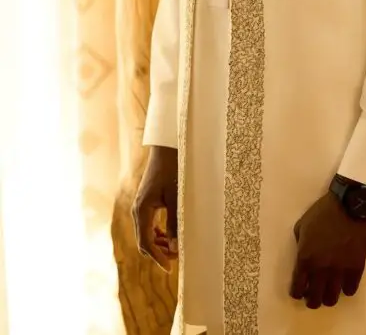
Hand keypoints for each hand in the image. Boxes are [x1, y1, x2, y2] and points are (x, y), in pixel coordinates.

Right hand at [132, 145, 178, 271]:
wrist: (166, 150)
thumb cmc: (172, 171)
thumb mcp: (176, 197)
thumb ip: (174, 222)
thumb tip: (175, 248)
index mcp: (142, 210)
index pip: (146, 243)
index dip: (158, 258)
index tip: (170, 268)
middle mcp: (137, 211)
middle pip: (144, 242)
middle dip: (159, 253)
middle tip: (176, 259)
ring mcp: (140, 207)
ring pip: (146, 235)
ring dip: (159, 244)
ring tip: (175, 249)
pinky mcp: (146, 203)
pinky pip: (149, 225)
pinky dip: (158, 234)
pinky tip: (170, 236)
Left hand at [290, 192, 365, 308]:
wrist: (349, 203)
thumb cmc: (323, 211)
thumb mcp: (302, 225)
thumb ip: (300, 244)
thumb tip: (303, 257)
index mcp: (305, 258)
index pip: (297, 288)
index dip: (297, 292)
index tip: (300, 291)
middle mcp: (321, 269)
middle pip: (315, 299)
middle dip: (312, 300)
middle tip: (314, 294)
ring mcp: (340, 270)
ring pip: (332, 298)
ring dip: (328, 297)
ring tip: (329, 290)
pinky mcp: (357, 267)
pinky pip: (351, 289)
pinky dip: (346, 289)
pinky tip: (344, 283)